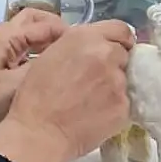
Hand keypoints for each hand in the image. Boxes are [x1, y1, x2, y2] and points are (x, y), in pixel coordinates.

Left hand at [0, 9, 66, 153]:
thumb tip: (72, 55)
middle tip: (79, 49)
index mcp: (6, 38)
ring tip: (74, 61)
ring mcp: (4, 57)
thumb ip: (43, 67)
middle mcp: (6, 41)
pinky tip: (58, 76)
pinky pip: (29, 57)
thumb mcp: (15, 85)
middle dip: (58, 30)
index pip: (44, 24)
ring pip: (33, 40)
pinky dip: (44, 59)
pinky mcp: (5, 73)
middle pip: (36, 22)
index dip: (67, 32)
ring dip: (51, 44)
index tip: (88, 47)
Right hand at [0, 22, 135, 161]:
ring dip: (114, 85)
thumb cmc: (36, 94)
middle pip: (124, 54)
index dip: (119, 40)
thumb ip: (78, 44)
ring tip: (92, 100)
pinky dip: (114, 106)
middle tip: (96, 79)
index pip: (121, 29)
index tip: (115, 49)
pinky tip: (96, 114)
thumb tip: (95, 46)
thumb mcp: (51, 55)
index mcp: (85, 37)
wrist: (40, 132)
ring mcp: (118, 81)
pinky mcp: (124, 106)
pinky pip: (124, 101)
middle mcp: (106, 54)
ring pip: (125, 78)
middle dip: (114, 63)